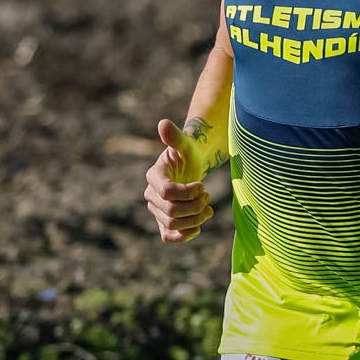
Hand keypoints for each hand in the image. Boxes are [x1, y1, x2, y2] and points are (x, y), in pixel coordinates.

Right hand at [143, 119, 213, 241]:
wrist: (192, 166)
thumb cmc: (189, 153)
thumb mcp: (185, 144)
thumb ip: (175, 137)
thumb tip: (163, 124)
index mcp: (154, 177)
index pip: (167, 192)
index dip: (188, 193)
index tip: (202, 185)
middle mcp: (151, 195)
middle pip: (172, 211)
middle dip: (195, 206)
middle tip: (207, 195)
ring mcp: (157, 210)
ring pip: (173, 225)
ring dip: (195, 219)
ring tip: (207, 207)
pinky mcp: (164, 222)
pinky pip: (168, 236)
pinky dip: (184, 236)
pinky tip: (199, 226)